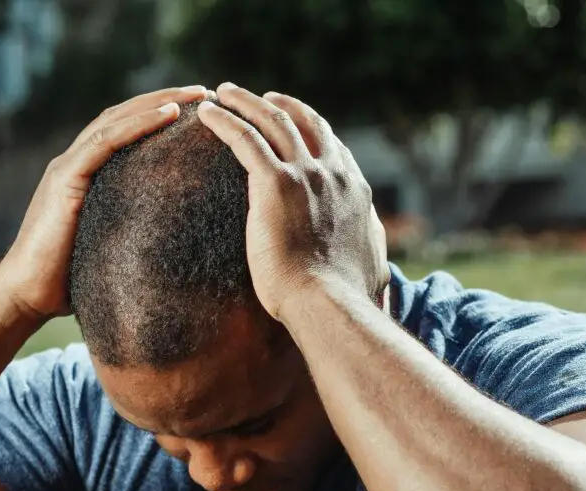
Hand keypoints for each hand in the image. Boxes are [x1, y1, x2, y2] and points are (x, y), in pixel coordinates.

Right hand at [0, 86, 208, 318]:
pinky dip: (137, 124)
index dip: (158, 116)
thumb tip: (173, 245)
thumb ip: (130, 232)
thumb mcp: (109, 247)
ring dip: (158, 102)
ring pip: (116, 120)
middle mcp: (75, 163)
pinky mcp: (65, 180)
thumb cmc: (69, 281)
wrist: (26, 296)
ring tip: (195, 95)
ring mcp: (68, 168)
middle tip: (205, 91)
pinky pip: (105, 143)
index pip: (125, 131)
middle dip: (165, 99)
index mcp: (86, 175)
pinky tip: (168, 115)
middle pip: (123, 116)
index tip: (199, 111)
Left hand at [197, 83, 388, 320]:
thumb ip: (370, 245)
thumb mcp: (373, 262)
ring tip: (224, 92)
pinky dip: (224, 120)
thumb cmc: (345, 295)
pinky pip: (244, 138)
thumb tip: (379, 255)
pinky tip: (207, 113)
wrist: (329, 303)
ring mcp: (305, 175)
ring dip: (246, 101)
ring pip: (272, 121)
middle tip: (262, 97)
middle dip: (281, 105)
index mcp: (354, 189)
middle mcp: (332, 173)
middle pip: (304, 123)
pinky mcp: (274, 183)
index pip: (332, 146)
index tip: (296, 121)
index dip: (312, 128)